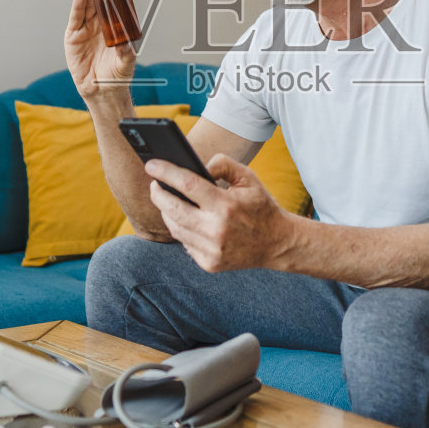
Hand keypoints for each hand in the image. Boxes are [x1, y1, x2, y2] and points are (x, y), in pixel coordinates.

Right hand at [64, 0, 135, 101]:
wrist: (102, 92)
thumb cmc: (116, 75)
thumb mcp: (125, 63)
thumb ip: (126, 52)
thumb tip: (127, 42)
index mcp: (114, 26)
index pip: (112, 4)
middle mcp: (99, 25)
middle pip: (96, 1)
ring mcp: (86, 29)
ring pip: (85, 6)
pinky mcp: (73, 37)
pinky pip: (75, 19)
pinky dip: (77, 6)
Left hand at [144, 154, 295, 271]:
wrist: (277, 243)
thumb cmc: (260, 206)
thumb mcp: (248, 178)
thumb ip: (223, 164)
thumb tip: (197, 165)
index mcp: (226, 206)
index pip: (187, 184)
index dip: (165, 172)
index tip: (151, 165)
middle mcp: (216, 230)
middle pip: (173, 208)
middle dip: (157, 194)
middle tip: (154, 183)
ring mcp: (211, 250)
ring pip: (175, 227)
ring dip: (166, 211)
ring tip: (165, 199)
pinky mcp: (209, 263)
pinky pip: (185, 242)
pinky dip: (181, 228)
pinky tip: (183, 218)